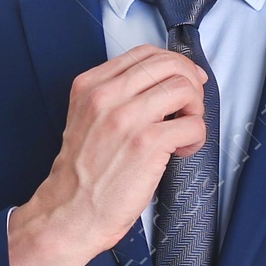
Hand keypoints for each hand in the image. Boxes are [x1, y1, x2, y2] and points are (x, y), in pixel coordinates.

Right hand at [8, 45, 207, 265]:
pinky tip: (181, 151)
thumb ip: (117, 95)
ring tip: (184, 132)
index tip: (186, 81)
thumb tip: (167, 81)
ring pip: (185, 88)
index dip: (175, 64)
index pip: (145, 53)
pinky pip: (192, 125)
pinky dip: (196, 137)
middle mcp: (107, 95)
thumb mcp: (88, 118)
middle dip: (191, 84)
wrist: (70, 212)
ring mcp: (127, 118)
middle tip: (190, 108)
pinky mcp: (146, 143)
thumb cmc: (85, 172)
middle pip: (170, 65)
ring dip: (195, 110)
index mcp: (90, 85)